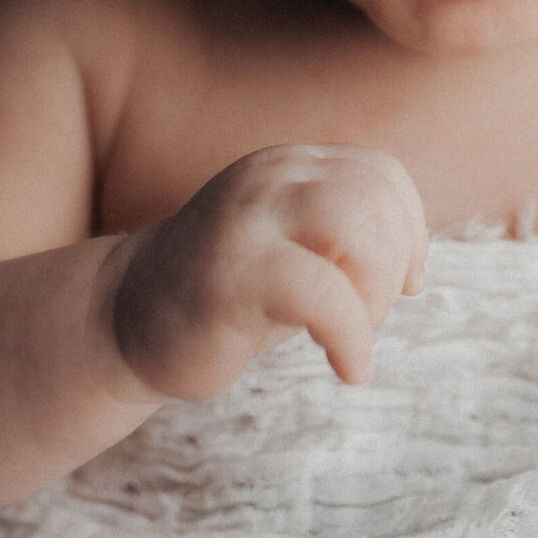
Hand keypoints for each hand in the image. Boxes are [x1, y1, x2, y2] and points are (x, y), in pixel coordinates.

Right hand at [109, 144, 429, 400]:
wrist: (123, 323)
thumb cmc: (225, 296)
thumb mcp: (292, 250)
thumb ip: (347, 236)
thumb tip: (414, 263)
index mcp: (288, 167)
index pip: (380, 175)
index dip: (409, 232)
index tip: (403, 285)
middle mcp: (268, 177)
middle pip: (373, 198)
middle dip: (391, 266)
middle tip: (367, 319)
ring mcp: (245, 219)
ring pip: (355, 226)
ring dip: (374, 294)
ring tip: (351, 338)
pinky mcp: (231, 273)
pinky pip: (323, 292)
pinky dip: (354, 336)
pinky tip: (350, 370)